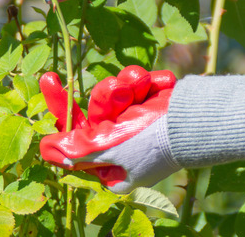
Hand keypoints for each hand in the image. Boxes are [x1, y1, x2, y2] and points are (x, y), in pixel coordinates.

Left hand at [39, 66, 180, 193]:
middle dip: (106, 96)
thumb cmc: (152, 141)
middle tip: (117, 89)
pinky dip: (150, 82)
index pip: (76, 138)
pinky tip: (161, 88)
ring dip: (129, 86)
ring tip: (142, 88)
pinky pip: (138, 81)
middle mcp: (124, 144)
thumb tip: (46, 149)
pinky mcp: (154, 100)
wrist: (198, 119)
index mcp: (112, 164)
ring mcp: (140, 121)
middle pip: (96, 109)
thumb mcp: (109, 149)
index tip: (50, 80)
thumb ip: (77, 149)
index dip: (61, 110)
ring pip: (115, 90)